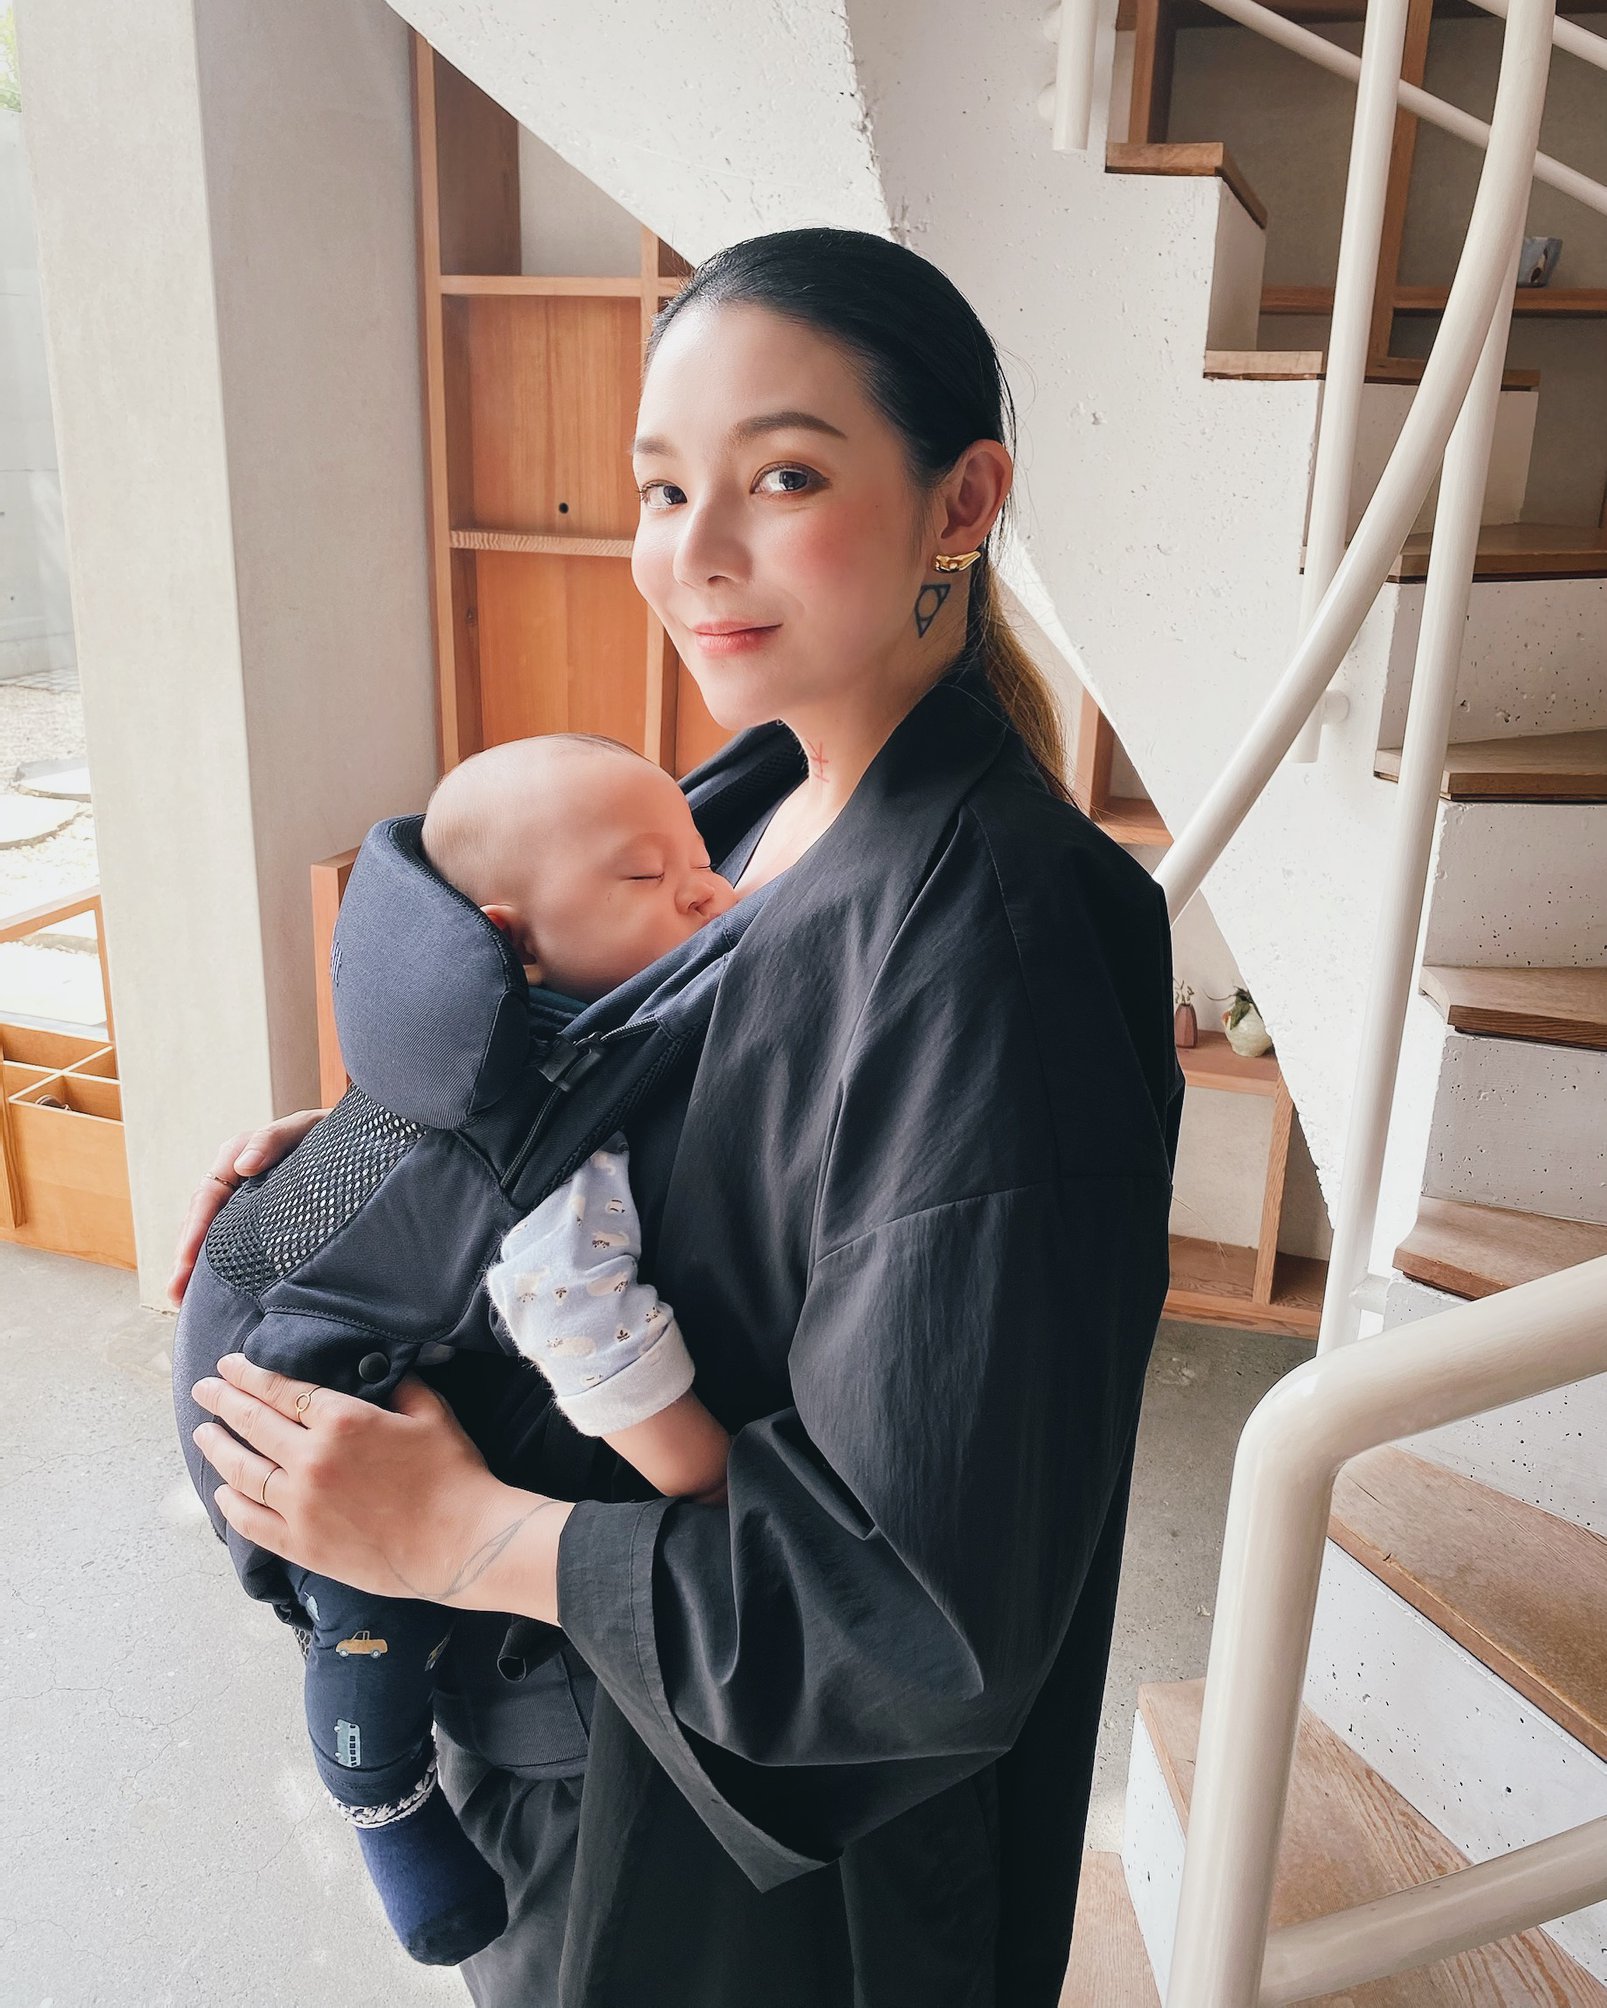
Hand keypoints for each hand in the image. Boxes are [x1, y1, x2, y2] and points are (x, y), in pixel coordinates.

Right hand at [167, 1108, 326, 1306]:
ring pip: (211, 1236)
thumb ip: (272, 1140)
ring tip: (181, 1301)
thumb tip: (244, 1166)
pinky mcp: (256, 1219)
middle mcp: (233, 1182)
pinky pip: (231, 1241)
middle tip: (176, 1293)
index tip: (186, 1260)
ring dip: (195, 1268)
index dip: (195, 1229)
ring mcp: (243, 1202)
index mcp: (236, 1158)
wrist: (355, 1140)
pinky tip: (209, 1292)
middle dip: (186, 1258)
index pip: (207, 1197)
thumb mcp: (303, 1128)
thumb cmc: (325, 1132)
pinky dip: (217, 1266)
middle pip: (201, 1222)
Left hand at [188, 1354, 571, 1620]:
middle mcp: (311, 1459)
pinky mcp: (302, 1545)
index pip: (280, 1389)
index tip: (228, 1365)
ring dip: (218, 1449)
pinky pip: (253, 1522)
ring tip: (203, 1435)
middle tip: (202, 1389)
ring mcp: (301, 1505)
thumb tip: (381, 1370)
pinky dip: (233, 1505)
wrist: (460, 1542)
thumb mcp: (431, 1413)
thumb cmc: (452, 1474)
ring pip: (243, 1471)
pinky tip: (223, 1493)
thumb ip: (400, 1386)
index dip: (249, 1375)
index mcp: (342, 1421)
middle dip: (222, 1402)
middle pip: (253, 1424)